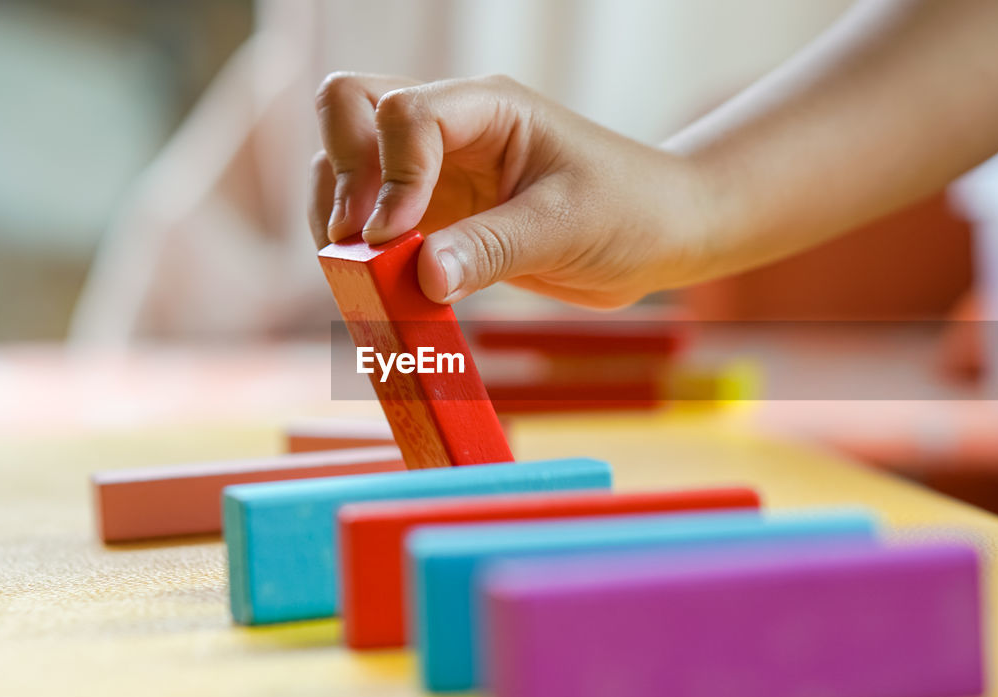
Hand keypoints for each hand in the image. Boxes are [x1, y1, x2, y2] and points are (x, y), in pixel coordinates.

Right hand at [309, 73, 717, 307]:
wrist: (660, 236)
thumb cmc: (630, 211)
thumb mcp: (566, 228)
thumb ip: (492, 249)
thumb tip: (423, 279)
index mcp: (487, 108)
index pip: (405, 112)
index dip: (388, 174)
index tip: (395, 238)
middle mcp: (451, 130)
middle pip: (350, 109)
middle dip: (341, 174)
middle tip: (359, 244)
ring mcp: (436, 171)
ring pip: (345, 163)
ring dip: (338, 213)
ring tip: (359, 272)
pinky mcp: (434, 216)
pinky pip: (371, 220)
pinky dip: (359, 251)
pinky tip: (378, 287)